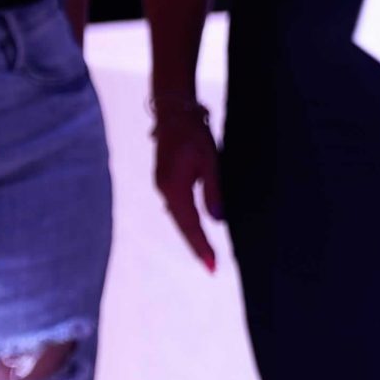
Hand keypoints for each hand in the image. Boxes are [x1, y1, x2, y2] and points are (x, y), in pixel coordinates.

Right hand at [152, 108, 225, 271]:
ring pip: (179, 216)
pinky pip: (177, 206)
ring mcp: (163, 186)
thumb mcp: (210, 162)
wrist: (174, 114)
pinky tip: (195, 226)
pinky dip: (187, 219)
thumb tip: (217, 219)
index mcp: (174, 190)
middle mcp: (165, 192)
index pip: (190, 225)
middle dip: (197, 245)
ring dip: (192, 233)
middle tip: (211, 266)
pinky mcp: (165, 179)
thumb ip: (213, 192)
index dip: (201, 246)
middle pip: (182, 225)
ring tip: (206, 252)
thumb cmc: (194, 135)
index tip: (212, 266)